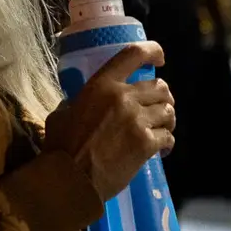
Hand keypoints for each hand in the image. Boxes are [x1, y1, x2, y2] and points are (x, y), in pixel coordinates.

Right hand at [42, 41, 175, 200]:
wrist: (71, 179)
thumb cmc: (62, 147)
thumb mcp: (62, 113)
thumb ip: (77, 103)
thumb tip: (79, 104)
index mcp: (102, 85)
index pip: (133, 55)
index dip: (152, 51)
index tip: (160, 58)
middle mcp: (124, 97)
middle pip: (159, 87)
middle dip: (162, 96)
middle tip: (157, 106)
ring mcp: (137, 121)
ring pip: (168, 111)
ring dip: (167, 119)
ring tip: (161, 127)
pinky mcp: (146, 144)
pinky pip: (168, 137)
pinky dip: (167, 142)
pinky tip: (162, 148)